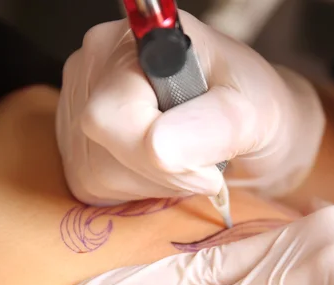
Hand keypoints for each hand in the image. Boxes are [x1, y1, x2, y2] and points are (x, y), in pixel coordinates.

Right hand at [56, 11, 324, 205]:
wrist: (250, 128)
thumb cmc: (253, 110)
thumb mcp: (257, 110)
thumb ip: (217, 122)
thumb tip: (158, 147)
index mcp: (132, 44)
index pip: (114, 117)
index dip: (163, 158)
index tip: (210, 168)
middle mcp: (93, 68)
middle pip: (103, 149)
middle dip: (163, 174)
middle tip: (203, 164)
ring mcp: (76, 106)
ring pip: (97, 175)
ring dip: (154, 185)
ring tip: (186, 160)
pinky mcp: (76, 148)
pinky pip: (94, 188)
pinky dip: (137, 191)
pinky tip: (163, 170)